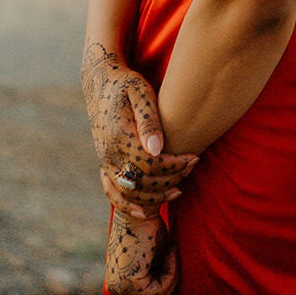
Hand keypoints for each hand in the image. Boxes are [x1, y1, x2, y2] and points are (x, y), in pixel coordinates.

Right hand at [82, 41, 197, 217]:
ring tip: (180, 188)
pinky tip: (146, 211)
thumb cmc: (126, 84)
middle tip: (193, 165)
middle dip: (171, 178)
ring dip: (156, 195)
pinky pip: (112, 192)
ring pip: (130, 192)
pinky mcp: (104, 164)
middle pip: (142, 181)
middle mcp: (109, 153)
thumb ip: (149, 120)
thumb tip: (157, 150)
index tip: (194, 157)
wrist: (101, 83)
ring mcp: (105, 161)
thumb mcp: (139, 92)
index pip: (150, 164)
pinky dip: (128, 206)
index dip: (174, 165)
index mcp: (119, 136)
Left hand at [106, 208, 178, 294]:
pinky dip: (171, 272)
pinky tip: (169, 250)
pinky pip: (159, 290)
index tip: (169, 263)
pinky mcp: (129, 282)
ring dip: (170, 279)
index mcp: (116, 283)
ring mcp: (119, 287)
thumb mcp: (152, 259)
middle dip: (165, 291)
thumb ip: (154, 278)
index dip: (161, 291)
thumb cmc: (148, 225)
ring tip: (171, 253)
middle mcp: (114, 288)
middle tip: (172, 262)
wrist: (141, 205)